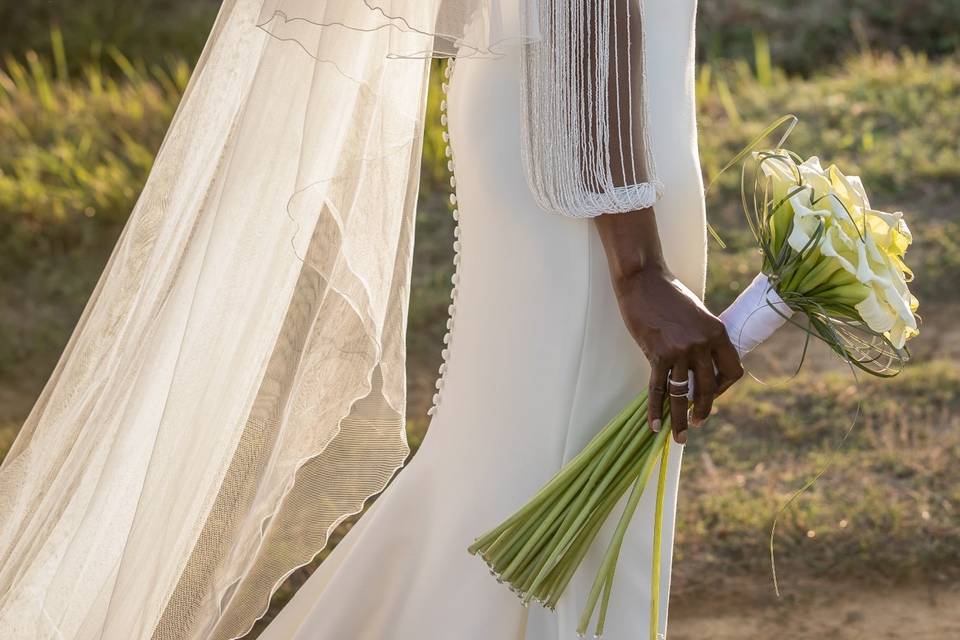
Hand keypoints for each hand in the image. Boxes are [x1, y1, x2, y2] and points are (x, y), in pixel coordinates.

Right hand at [612, 265, 742, 443]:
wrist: (644, 281)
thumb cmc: (669, 296)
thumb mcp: (698, 315)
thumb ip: (704, 339)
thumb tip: (702, 367)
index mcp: (718, 332)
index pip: (732, 371)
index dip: (724, 388)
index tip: (713, 394)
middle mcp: (702, 344)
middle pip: (709, 388)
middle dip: (704, 410)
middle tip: (697, 423)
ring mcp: (680, 350)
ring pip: (683, 394)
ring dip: (681, 419)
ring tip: (680, 436)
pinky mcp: (657, 354)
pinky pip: (659, 389)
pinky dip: (656, 410)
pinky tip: (655, 426)